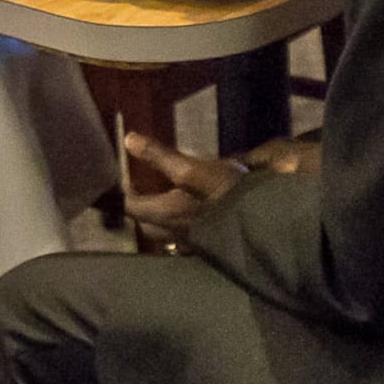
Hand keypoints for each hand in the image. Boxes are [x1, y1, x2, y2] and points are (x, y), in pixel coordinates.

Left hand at [121, 130, 248, 249]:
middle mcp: (173, 232)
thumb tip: (129, 140)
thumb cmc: (224, 194)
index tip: (120, 180)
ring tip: (165, 201)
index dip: (121, 194)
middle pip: (146, 224)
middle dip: (140, 209)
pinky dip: (180, 225)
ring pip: (166, 232)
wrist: (262, 222)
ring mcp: (192, 242)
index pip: (130, 206)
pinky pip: (185, 237)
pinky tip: (192, 215)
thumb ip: (160, 156)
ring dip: (160, 219)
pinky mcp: (209, 244)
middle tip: (141, 189)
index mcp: (165, 214)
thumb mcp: (192, 170)